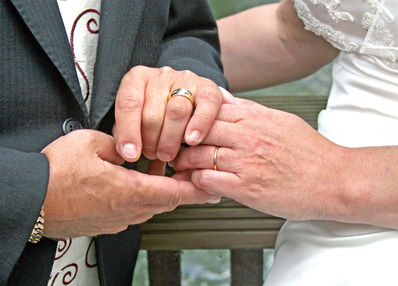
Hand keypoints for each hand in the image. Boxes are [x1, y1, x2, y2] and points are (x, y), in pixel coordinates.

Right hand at [41, 129, 214, 237]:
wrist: (32, 202)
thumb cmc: (56, 175)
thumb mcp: (90, 144)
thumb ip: (119, 143)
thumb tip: (128, 147)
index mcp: (130, 192)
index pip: (175, 192)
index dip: (197, 189)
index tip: (212, 187)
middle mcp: (128, 211)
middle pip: (167, 202)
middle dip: (183, 188)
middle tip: (193, 174)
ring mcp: (117, 220)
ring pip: (151, 207)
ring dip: (161, 190)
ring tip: (161, 170)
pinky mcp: (106, 223)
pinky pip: (134, 211)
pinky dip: (144, 197)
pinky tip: (136, 181)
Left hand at [113, 65, 222, 162]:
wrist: (189, 100)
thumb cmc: (155, 116)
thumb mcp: (136, 120)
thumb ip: (128, 134)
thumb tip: (127, 155)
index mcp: (138, 78)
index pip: (129, 103)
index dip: (128, 131)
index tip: (131, 155)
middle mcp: (161, 75)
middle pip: (153, 112)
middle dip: (150, 141)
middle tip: (151, 156)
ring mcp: (186, 79)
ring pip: (177, 111)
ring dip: (170, 139)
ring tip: (167, 155)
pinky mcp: (208, 87)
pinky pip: (206, 105)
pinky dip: (199, 124)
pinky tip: (192, 141)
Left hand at [172, 94, 348, 220]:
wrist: (334, 179)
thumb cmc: (309, 152)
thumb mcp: (280, 120)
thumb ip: (249, 109)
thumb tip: (223, 98)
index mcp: (255, 118)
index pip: (209, 111)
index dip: (190, 118)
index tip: (181, 125)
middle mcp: (248, 137)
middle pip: (199, 132)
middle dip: (180, 139)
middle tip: (170, 146)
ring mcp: (246, 162)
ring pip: (199, 156)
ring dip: (184, 162)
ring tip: (177, 166)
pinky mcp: (247, 188)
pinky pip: (209, 181)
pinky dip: (197, 182)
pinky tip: (195, 182)